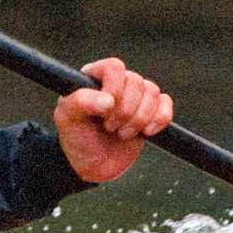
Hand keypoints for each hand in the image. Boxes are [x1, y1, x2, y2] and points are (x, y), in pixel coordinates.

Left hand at [53, 57, 172, 183]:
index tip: (104, 111)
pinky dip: (159, 120)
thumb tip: (108, 100)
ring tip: (121, 134)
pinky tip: (145, 133)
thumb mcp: (66, 120)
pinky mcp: (152, 110)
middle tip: (109, 127)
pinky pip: (166, 104)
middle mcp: (117, 82)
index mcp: (95, 76)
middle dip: (124, 111)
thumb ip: (79, 103)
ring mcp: (136, 95)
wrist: (93, 165)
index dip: (114, 89)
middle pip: (136, 81)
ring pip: (152, 92)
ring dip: (138, 119)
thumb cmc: (76, 137)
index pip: (114, 67)